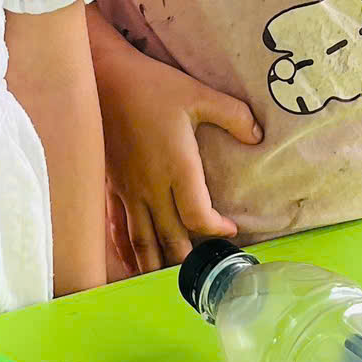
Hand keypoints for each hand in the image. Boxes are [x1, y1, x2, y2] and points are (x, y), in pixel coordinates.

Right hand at [96, 39, 259, 271]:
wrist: (103, 79)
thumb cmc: (152, 87)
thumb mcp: (199, 95)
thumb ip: (234, 116)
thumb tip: (258, 137)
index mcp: (177, 168)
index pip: (198, 216)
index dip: (216, 229)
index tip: (230, 230)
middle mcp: (152, 187)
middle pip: (171, 239)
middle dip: (189, 259)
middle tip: (206, 271)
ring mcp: (129, 190)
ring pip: (142, 241)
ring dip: (157, 264)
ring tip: (171, 282)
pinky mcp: (113, 186)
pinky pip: (118, 227)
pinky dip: (127, 250)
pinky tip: (132, 264)